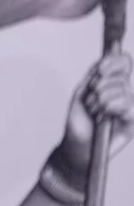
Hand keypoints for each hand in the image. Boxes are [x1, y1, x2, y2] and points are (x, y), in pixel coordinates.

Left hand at [61, 52, 133, 170]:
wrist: (77, 147)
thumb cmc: (78, 123)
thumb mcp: (81, 94)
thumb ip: (94, 76)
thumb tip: (104, 58)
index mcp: (112, 83)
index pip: (123, 62)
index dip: (113, 62)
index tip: (99, 71)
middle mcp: (124, 93)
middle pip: (121, 76)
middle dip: (99, 86)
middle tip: (91, 101)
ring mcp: (130, 107)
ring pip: (123, 89)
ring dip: (101, 100)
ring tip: (95, 112)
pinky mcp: (133, 121)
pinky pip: (129, 106)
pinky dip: (113, 107)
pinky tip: (104, 117)